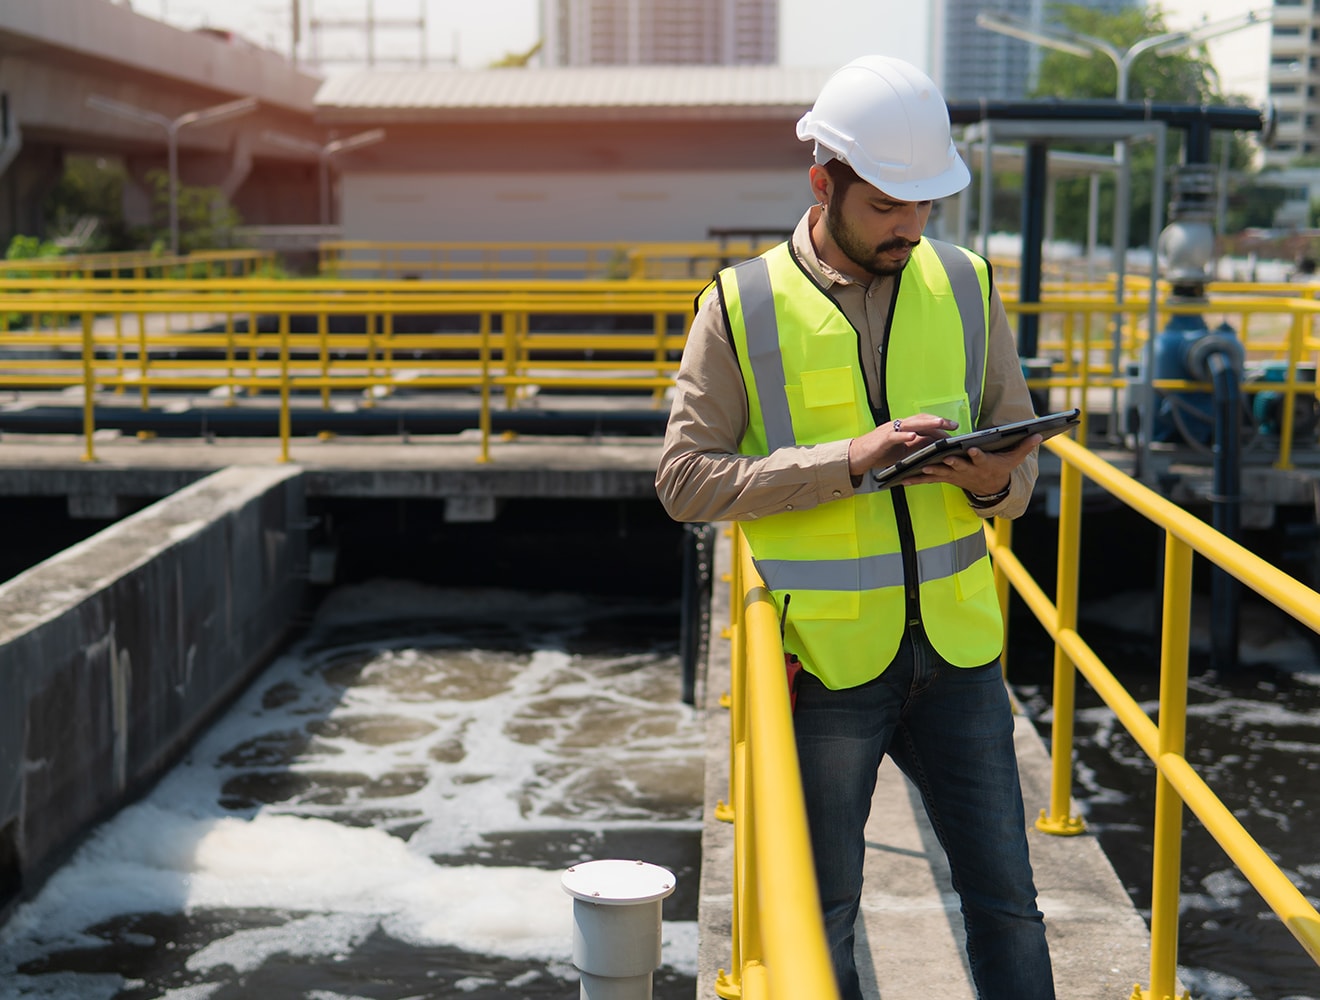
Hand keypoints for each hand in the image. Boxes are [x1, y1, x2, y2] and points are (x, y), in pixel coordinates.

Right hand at [848, 414, 956, 476]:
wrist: (856, 456)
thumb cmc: (877, 453)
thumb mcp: (901, 450)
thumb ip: (915, 445)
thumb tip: (933, 444)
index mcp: (903, 429)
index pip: (924, 423)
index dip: (938, 424)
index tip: (953, 428)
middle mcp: (897, 426)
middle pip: (920, 420)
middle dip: (938, 421)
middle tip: (953, 425)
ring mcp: (889, 432)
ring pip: (911, 424)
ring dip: (926, 423)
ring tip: (940, 424)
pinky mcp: (881, 440)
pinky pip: (894, 436)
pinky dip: (904, 435)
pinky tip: (913, 436)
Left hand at [912, 433, 1041, 494]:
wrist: (990, 488)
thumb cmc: (1001, 468)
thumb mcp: (1014, 459)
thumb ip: (1024, 446)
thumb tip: (1039, 435)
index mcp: (983, 463)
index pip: (980, 457)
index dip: (977, 454)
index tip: (972, 449)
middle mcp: (968, 470)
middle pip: (957, 465)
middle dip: (949, 462)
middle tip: (940, 459)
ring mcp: (955, 475)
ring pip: (940, 472)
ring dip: (928, 471)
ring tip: (916, 469)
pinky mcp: (945, 477)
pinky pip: (928, 478)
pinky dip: (916, 479)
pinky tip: (902, 479)